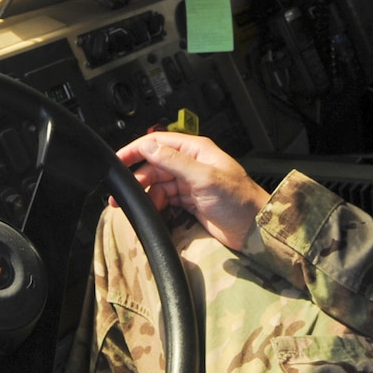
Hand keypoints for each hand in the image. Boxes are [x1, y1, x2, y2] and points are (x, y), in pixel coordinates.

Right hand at [114, 131, 268, 250]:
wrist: (255, 229)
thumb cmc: (239, 200)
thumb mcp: (204, 178)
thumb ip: (174, 161)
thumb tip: (148, 146)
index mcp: (196, 150)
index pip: (159, 143)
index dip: (136, 150)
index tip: (118, 160)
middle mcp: (192, 164)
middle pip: (155, 165)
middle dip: (137, 178)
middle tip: (121, 195)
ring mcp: (191, 184)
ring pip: (159, 184)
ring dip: (146, 194)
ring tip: (134, 207)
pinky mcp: (191, 202)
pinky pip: (167, 199)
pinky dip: (157, 205)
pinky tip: (151, 212)